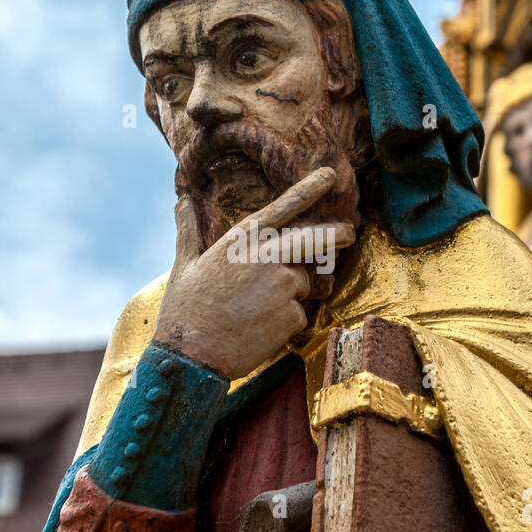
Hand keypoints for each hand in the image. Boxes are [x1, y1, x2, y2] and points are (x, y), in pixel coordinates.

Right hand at [153, 167, 354, 379]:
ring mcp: (284, 285)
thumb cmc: (184, 310)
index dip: (308, 188)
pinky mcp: (293, 315)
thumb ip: (188, 230)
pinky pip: (298, 314)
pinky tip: (258, 330)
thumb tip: (181, 201)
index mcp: (241, 240)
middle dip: (337, 233)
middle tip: (351, 232)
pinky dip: (284, 321)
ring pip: (302, 283)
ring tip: (255, 310)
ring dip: (289, 293)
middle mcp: (267, 256)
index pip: (283, 206)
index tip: (328, 175)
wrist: (192, 355)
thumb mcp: (183, 265)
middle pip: (315, 238)